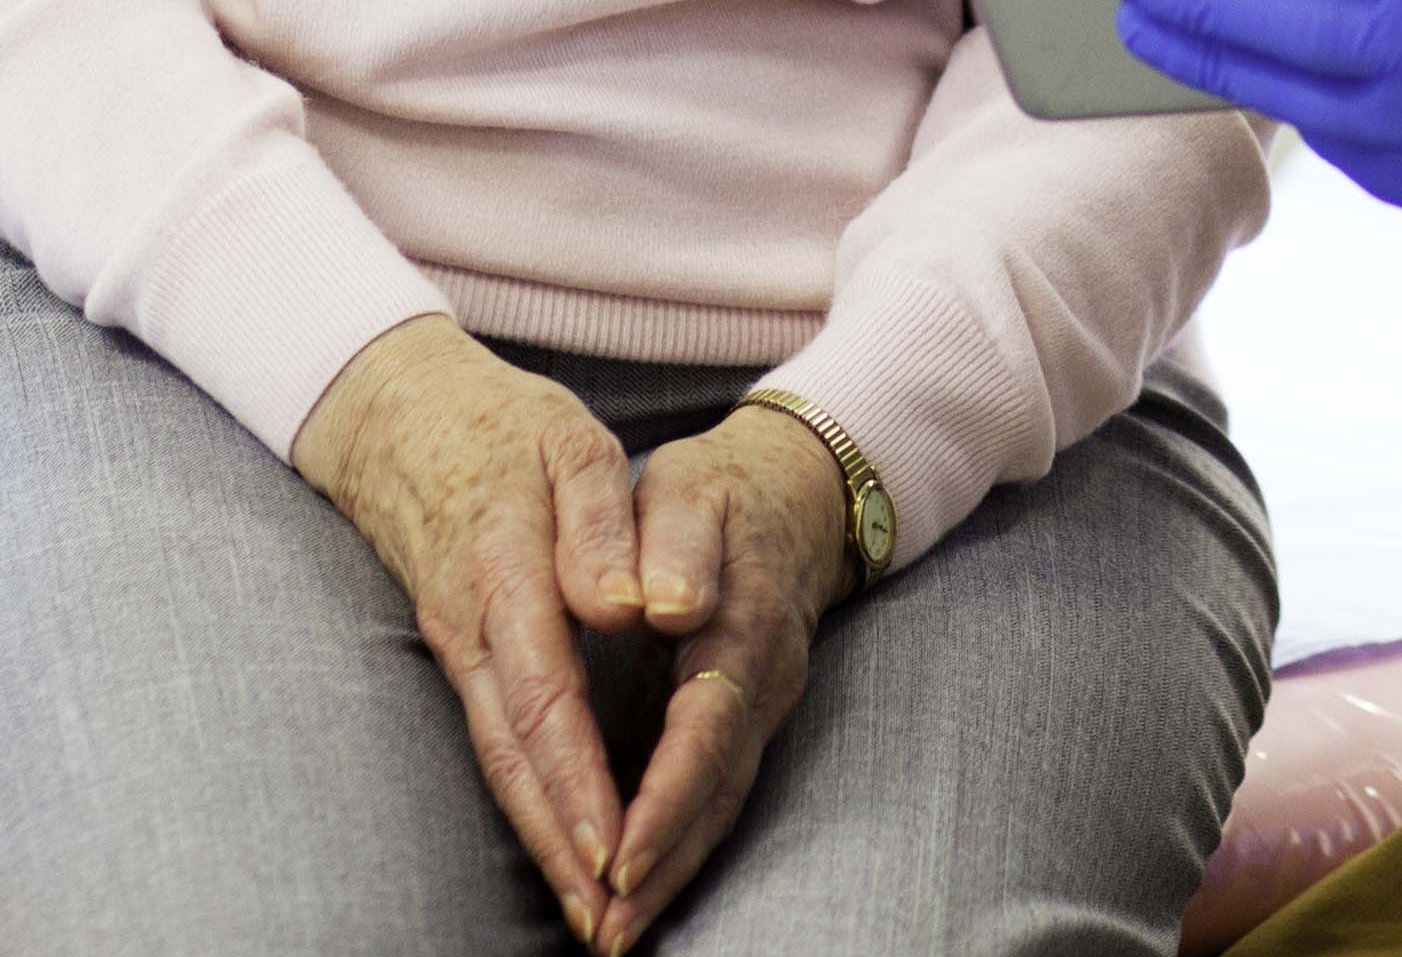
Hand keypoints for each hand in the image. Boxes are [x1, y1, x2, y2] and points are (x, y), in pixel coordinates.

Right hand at [291, 317, 645, 937]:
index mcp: (504, 572)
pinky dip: (529, 800)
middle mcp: (471, 626)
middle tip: (608, 925)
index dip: (577, 780)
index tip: (615, 850)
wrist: (394, 414)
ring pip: (499, 759)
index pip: (545, 697)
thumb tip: (626, 609)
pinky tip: (561, 844)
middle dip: (561, 845)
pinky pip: (494, 739)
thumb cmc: (502, 425)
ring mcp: (456, 644)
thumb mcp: (565, 441)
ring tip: (592, 915)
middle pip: (514, 755)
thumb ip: (598, 523)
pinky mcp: (458, 651)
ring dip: (544, 839)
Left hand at [593, 406, 859, 944]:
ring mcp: (762, 705)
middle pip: (716, 793)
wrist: (797, 489)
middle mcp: (762, 681)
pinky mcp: (749, 718)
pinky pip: (718, 793)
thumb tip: (671, 604)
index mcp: (741, 626)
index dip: (663, 801)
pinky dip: (682, 846)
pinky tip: (643, 884)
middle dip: (662, 868)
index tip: (617, 856)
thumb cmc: (721, 489)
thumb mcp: (693, 489)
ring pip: (720, 805)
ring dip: (670, 873)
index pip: (703, 730)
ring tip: (614, 931)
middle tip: (605, 932)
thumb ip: (678, 542)